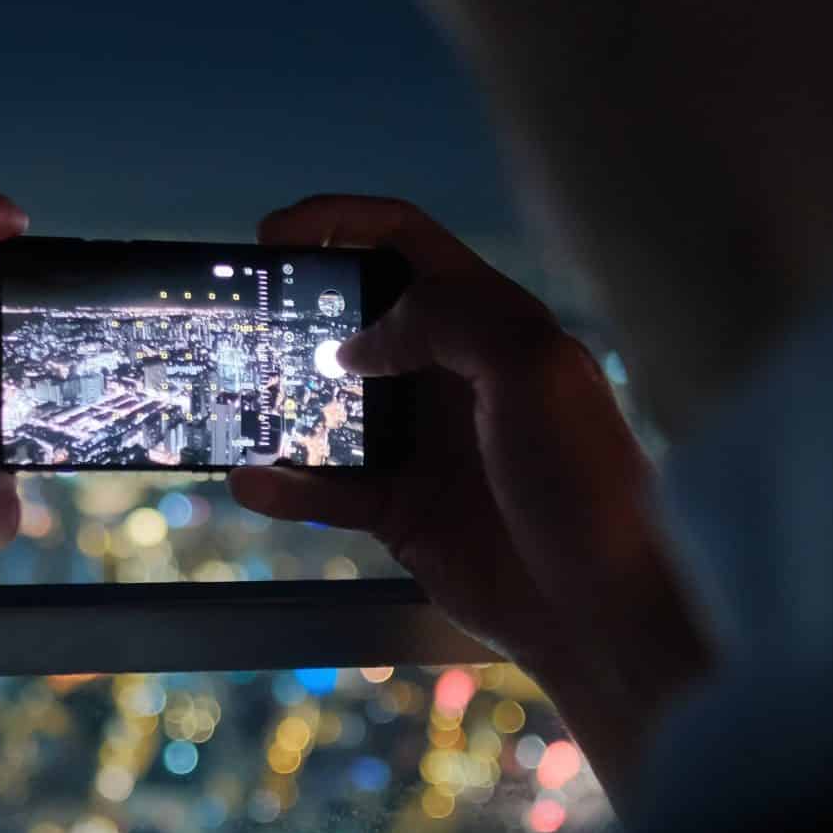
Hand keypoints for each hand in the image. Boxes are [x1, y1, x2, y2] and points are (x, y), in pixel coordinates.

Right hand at [228, 195, 710, 788]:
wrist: (601, 608)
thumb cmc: (585, 480)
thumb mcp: (530, 369)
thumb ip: (446, 320)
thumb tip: (359, 341)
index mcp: (494, 323)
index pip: (408, 244)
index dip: (341, 223)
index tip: (273, 234)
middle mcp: (454, 375)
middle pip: (359, 321)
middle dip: (296, 314)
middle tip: (239, 318)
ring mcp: (425, 444)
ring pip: (332, 406)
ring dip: (280, 403)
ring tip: (231, 400)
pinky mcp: (402, 511)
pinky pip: (328, 488)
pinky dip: (287, 486)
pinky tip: (252, 481)